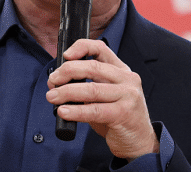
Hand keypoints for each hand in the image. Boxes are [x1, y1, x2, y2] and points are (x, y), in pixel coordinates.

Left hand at [46, 39, 158, 160]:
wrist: (138, 142)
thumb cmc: (117, 118)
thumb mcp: (104, 95)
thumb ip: (86, 85)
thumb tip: (57, 82)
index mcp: (121, 70)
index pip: (100, 48)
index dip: (80, 47)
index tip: (65, 55)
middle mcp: (127, 79)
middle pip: (92, 67)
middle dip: (67, 72)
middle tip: (52, 81)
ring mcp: (128, 95)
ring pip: (91, 89)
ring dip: (66, 92)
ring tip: (52, 97)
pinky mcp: (124, 113)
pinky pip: (95, 110)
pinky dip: (76, 111)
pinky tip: (63, 112)